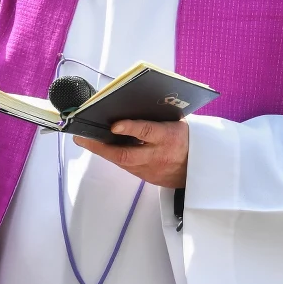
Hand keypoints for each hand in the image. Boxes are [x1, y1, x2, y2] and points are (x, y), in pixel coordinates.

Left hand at [74, 119, 189, 188]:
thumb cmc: (186, 138)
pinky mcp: (148, 178)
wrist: (200, 167)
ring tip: (85, 140)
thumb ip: (156, 117)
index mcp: (168, 137)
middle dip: (101, 147)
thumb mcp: (177, 122)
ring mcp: (152, 170)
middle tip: (82, 137)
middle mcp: (158, 155)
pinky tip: (102, 148)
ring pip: (122, 163)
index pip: (147, 131)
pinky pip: (127, 167)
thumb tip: (130, 105)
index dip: (130, 128)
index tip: (113, 125)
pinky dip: (114, 156)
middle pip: (126, 155)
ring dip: (102, 151)